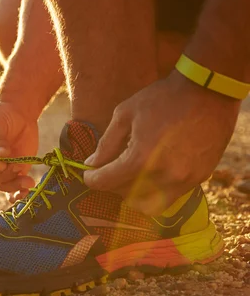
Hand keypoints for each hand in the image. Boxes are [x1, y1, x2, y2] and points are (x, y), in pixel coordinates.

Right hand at [0, 100, 38, 200]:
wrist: (18, 114)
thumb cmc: (0, 115)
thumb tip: (1, 155)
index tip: (0, 164)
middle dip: (3, 174)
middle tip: (17, 166)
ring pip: (1, 185)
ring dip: (14, 184)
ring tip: (27, 180)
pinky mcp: (10, 174)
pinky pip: (11, 189)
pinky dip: (18, 193)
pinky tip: (26, 191)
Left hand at [83, 70, 239, 214]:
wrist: (207, 91)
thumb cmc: (162, 98)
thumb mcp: (125, 114)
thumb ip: (106, 144)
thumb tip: (92, 164)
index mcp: (141, 159)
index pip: (107, 182)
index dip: (92, 179)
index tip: (88, 174)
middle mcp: (164, 175)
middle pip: (126, 196)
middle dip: (112, 185)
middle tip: (109, 170)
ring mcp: (185, 180)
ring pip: (150, 205)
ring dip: (135, 194)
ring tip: (130, 175)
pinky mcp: (200, 178)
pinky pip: (171, 196)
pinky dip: (156, 190)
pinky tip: (153, 171)